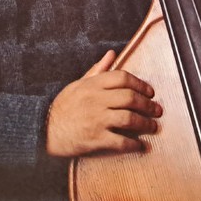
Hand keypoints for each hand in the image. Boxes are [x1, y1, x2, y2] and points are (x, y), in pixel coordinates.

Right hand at [45, 50, 162, 157]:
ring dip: (145, 124)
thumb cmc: (62, 107)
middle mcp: (95, 100)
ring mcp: (96, 119)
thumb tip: (112, 54)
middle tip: (157, 111)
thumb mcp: (78, 84)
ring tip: (153, 127)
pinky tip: (140, 146)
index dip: (140, 84)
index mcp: (92, 85)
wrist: (43, 130)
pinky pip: (120, 141)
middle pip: (130, 98)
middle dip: (148, 105)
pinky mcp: (95, 139)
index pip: (122, 78)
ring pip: (129, 119)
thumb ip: (97, 70)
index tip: (150, 92)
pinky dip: (134, 145)